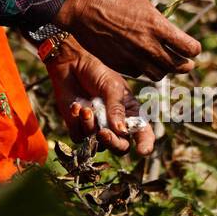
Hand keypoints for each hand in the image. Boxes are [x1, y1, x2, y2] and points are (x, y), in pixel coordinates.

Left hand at [46, 38, 153, 154]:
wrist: (71, 65)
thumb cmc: (97, 72)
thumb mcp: (112, 86)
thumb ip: (117, 108)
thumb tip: (122, 131)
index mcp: (130, 113)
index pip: (142, 133)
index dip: (145, 144)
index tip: (143, 150)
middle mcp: (115, 124)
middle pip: (120, 146)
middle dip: (113, 142)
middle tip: (103, 133)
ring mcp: (96, 127)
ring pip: (97, 144)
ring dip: (91, 128)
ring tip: (86, 109)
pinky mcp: (78, 127)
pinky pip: (79, 137)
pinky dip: (77, 124)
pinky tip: (75, 107)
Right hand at [55, 0, 200, 79]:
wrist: (81, 8)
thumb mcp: (142, 3)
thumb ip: (158, 21)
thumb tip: (169, 33)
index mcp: (157, 26)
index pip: (189, 49)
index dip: (193, 49)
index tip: (191, 47)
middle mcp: (147, 45)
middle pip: (179, 66)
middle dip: (185, 64)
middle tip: (185, 61)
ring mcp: (133, 58)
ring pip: (159, 75)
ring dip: (164, 69)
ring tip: (162, 61)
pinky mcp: (119, 65)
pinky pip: (139, 73)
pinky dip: (143, 68)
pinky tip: (139, 58)